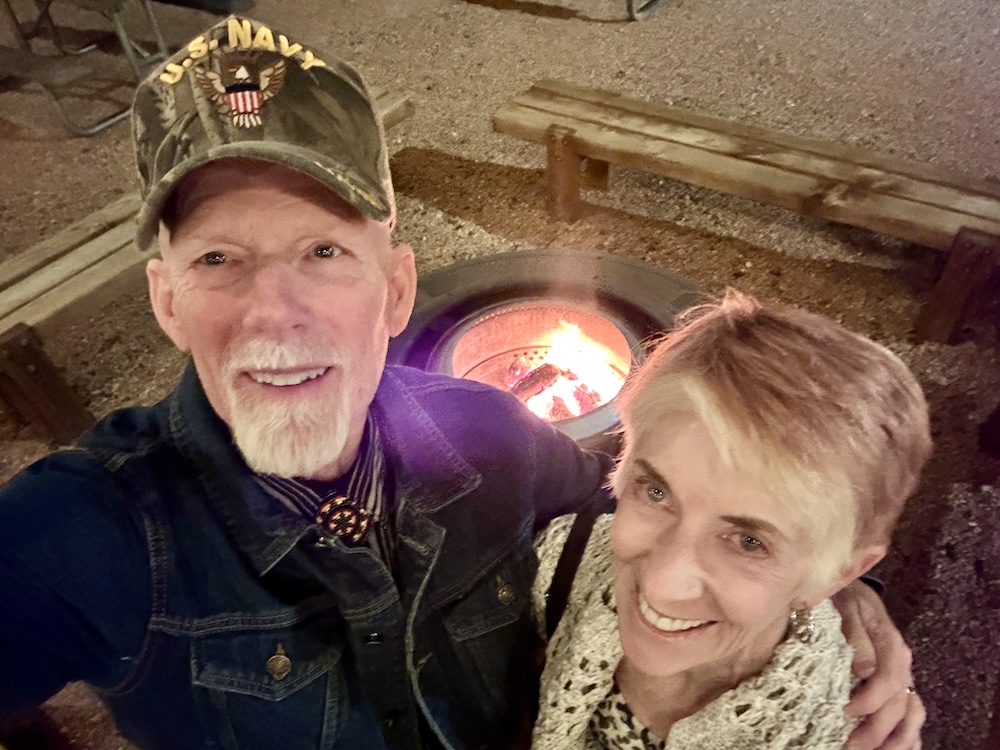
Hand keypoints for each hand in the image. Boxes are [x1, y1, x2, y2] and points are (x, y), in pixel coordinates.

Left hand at [831, 581, 923, 749]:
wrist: (851, 591)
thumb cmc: (844, 598)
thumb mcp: (844, 605)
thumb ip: (853, 633)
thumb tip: (863, 669)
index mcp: (890, 643)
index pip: (887, 681)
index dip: (868, 701)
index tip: (844, 712)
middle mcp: (901, 662)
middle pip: (899, 704)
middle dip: (877, 730)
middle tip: (851, 746)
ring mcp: (903, 674)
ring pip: (912, 713)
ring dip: (896, 738)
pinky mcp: (898, 683)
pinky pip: (912, 713)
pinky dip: (908, 734)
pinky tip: (902, 748)